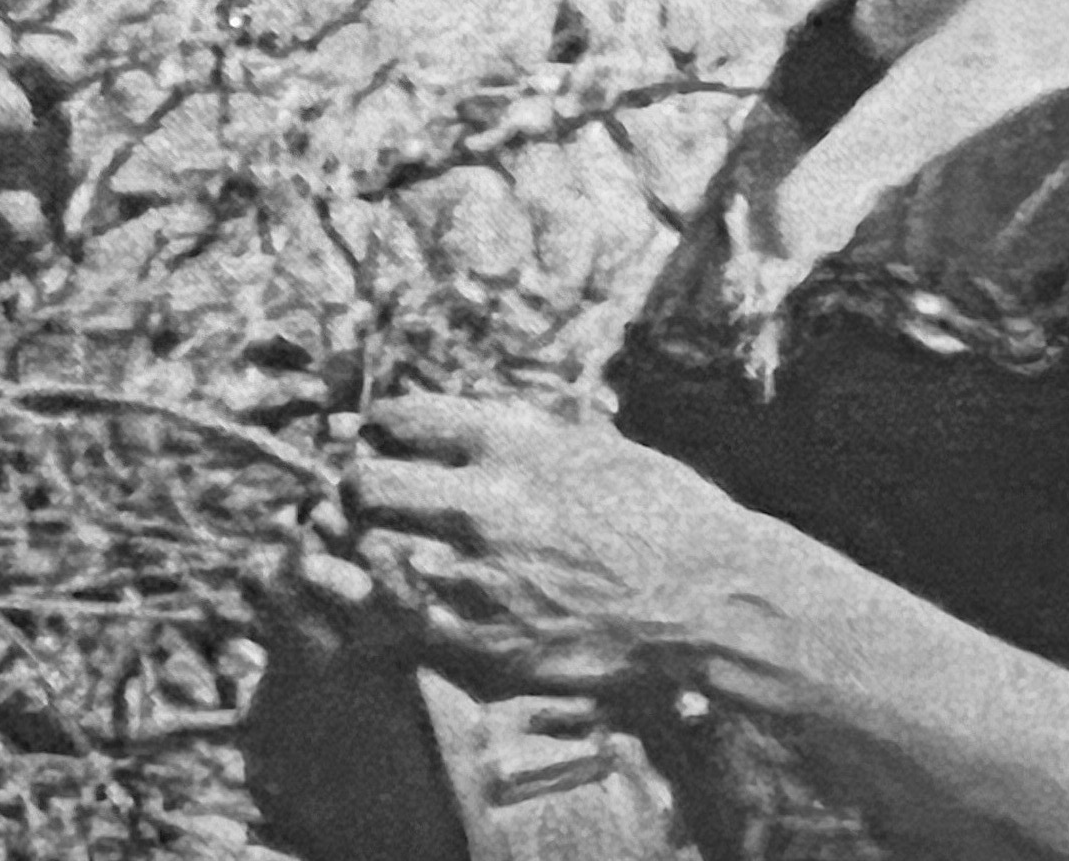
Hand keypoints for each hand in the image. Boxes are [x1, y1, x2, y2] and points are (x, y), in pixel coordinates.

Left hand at [335, 395, 751, 699]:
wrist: (710, 599)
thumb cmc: (663, 513)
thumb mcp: (589, 443)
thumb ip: (517, 434)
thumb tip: (457, 423)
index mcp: (509, 445)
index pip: (398, 418)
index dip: (382, 428)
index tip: (385, 439)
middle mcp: (482, 505)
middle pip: (364, 483)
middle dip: (358, 488)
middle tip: (368, 499)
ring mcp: (478, 581)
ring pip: (369, 557)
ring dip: (366, 552)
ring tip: (381, 552)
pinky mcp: (484, 649)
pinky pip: (397, 626)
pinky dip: (391, 611)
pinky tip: (411, 604)